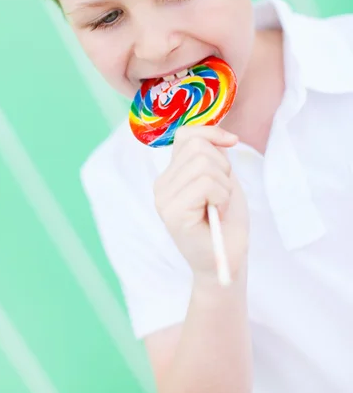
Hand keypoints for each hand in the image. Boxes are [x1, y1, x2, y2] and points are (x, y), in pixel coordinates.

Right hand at [154, 126, 249, 282]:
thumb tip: (219, 136)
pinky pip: (206, 183)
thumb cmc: (226, 221)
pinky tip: (216, 214)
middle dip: (223, 168)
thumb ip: (213, 156)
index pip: (186, 135)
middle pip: (198, 147)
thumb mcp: (223, 179)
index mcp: (171, 174)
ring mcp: (164, 199)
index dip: (212, 133)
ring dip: (224, 185)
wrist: (228, 259)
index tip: (232, 143)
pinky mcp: (173, 213)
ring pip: (204, 164)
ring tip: (219, 206)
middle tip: (222, 196)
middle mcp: (161, 185)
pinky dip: (222, 196)